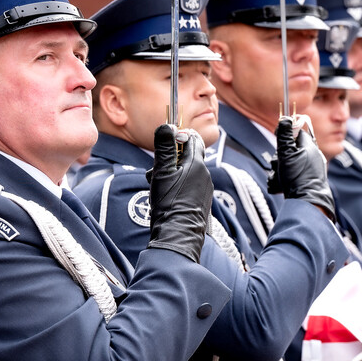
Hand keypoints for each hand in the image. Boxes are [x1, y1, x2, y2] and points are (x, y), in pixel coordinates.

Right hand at [146, 124, 212, 262]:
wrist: (178, 234)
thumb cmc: (169, 203)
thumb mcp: (161, 171)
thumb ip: (164, 147)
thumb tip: (167, 125)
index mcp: (196, 163)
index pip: (191, 138)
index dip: (176, 138)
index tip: (164, 146)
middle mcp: (204, 174)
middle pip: (187, 156)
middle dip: (170, 160)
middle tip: (156, 172)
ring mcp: (205, 188)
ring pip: (187, 172)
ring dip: (172, 175)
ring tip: (159, 188)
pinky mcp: (202, 201)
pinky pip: (189, 186)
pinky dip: (178, 187)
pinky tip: (167, 199)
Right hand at [268, 117, 334, 219]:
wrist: (308, 202)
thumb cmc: (298, 177)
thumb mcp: (286, 153)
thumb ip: (284, 135)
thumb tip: (284, 118)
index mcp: (309, 146)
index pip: (296, 132)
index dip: (285, 135)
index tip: (279, 141)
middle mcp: (311, 156)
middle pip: (288, 149)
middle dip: (279, 158)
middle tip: (280, 165)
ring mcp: (309, 169)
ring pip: (287, 164)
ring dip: (279, 171)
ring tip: (281, 178)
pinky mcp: (306, 181)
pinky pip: (290, 177)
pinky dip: (283, 181)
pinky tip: (281, 187)